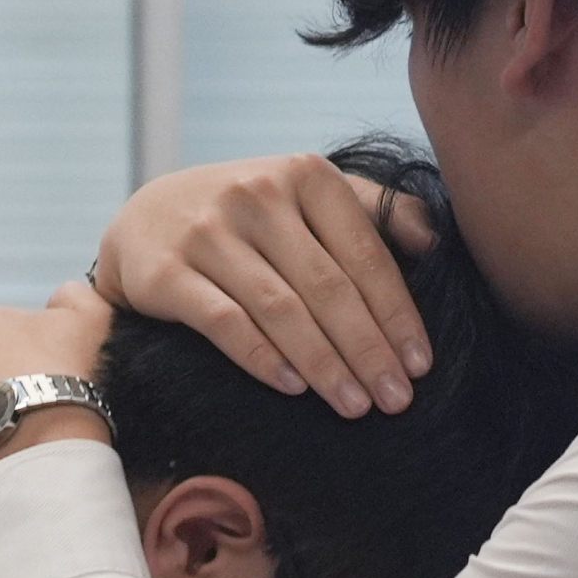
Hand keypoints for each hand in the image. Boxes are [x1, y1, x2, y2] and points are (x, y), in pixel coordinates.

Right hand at [86, 154, 433, 416]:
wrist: (143, 219)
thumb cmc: (246, 218)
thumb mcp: (305, 196)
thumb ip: (371, 209)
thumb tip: (434, 242)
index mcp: (304, 173)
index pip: (364, 252)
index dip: (397, 312)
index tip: (420, 364)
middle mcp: (256, 194)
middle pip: (327, 285)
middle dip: (367, 348)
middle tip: (396, 398)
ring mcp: (207, 232)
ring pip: (280, 307)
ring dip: (323, 363)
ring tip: (353, 404)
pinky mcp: (165, 272)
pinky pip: (223, 322)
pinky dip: (261, 357)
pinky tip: (293, 387)